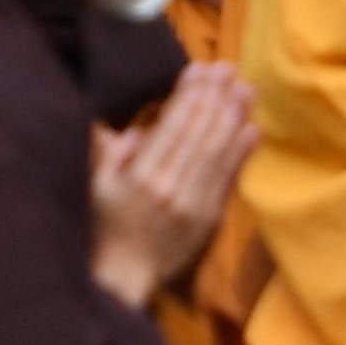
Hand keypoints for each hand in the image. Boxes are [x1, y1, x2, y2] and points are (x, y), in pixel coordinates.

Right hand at [90, 58, 254, 303]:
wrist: (124, 276)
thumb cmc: (104, 227)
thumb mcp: (94, 187)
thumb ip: (108, 154)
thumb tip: (130, 130)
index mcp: (141, 176)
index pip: (172, 125)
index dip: (189, 94)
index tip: (199, 68)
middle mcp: (171, 187)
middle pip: (199, 133)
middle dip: (215, 96)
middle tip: (228, 67)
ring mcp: (193, 204)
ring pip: (218, 152)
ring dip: (234, 117)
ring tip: (245, 89)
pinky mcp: (209, 218)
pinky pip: (228, 179)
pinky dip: (241, 153)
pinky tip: (251, 129)